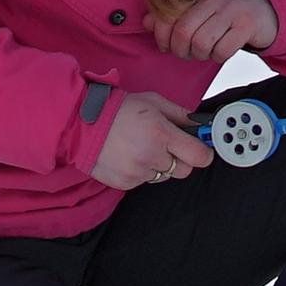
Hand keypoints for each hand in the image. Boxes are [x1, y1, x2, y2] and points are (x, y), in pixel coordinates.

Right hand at [91, 91, 215, 191]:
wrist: (81, 124)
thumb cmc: (116, 109)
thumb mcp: (152, 101)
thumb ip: (179, 113)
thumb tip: (198, 123)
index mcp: (161, 134)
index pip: (199, 156)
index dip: (204, 153)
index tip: (203, 148)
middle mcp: (151, 156)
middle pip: (184, 170)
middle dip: (181, 158)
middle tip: (169, 145)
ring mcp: (138, 172)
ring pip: (164, 176)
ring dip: (160, 165)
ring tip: (143, 148)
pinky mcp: (126, 183)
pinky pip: (146, 181)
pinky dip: (143, 171)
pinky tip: (130, 156)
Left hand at [152, 0, 278, 61]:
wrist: (268, 9)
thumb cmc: (229, 11)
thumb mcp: (200, 7)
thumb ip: (173, 14)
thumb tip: (147, 22)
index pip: (168, 12)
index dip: (162, 34)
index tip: (166, 45)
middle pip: (183, 31)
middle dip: (181, 50)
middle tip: (187, 53)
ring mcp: (233, 8)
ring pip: (201, 42)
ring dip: (200, 55)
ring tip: (206, 51)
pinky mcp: (247, 25)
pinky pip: (222, 50)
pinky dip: (218, 56)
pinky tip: (222, 50)